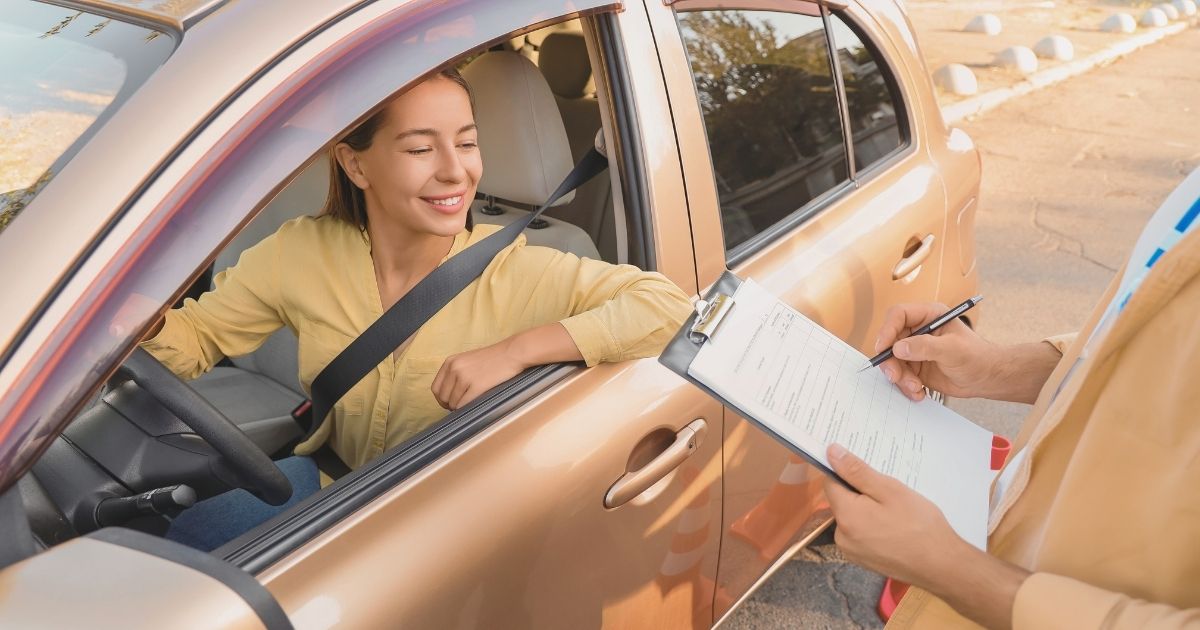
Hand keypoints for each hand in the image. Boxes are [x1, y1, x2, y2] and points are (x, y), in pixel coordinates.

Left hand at [431, 339, 528, 410]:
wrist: (512, 353)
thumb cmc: (493, 359)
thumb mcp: (467, 361)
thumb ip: (455, 373)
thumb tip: (449, 396)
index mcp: (450, 362)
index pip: (436, 388)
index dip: (442, 399)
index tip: (450, 403)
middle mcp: (454, 368)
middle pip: (443, 398)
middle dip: (451, 405)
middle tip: (462, 405)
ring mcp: (465, 377)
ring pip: (454, 403)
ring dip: (461, 407)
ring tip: (471, 403)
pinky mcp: (476, 385)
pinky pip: (464, 404)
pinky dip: (467, 408)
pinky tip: (475, 404)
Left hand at [823, 444, 1029, 628]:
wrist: (942, 567)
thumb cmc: (920, 525)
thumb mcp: (890, 490)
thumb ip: (857, 472)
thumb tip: (831, 452)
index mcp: (845, 516)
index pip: (831, 483)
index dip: (846, 471)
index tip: (866, 468)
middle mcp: (841, 536)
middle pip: (842, 501)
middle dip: (861, 491)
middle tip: (889, 491)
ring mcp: (852, 551)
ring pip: (853, 517)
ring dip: (868, 509)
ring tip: (896, 509)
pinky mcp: (864, 560)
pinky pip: (861, 533)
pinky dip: (873, 525)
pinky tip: (895, 525)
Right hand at [874, 303, 1002, 401]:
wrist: (987, 378)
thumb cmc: (977, 357)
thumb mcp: (952, 350)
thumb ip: (925, 347)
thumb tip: (898, 348)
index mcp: (928, 316)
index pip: (899, 315)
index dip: (887, 330)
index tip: (883, 347)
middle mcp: (918, 331)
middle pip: (891, 341)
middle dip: (891, 361)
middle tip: (895, 376)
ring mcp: (915, 350)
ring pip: (893, 361)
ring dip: (900, 377)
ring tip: (915, 387)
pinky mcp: (915, 367)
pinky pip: (900, 376)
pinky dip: (906, 386)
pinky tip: (919, 392)